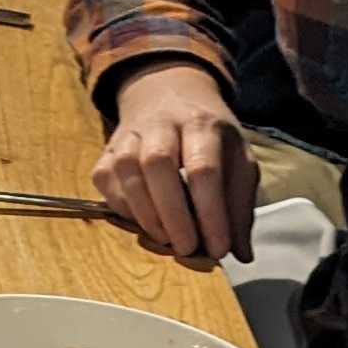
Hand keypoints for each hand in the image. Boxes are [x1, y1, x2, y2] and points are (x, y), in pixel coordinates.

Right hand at [95, 62, 256, 265]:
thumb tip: (241, 253)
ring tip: (167, 239)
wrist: (167, 93)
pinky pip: (105, 179)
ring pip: (127, 171)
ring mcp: (130, 134)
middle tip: (187, 247)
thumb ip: (240, 206)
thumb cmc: (209, 136)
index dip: (211, 213)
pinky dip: (123, 207)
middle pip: (158, 163)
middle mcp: (162, 123)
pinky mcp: (108, 149)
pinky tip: (144, 220)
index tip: (219, 248)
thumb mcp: (238, 159)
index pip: (204, 168)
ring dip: (146, 214)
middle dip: (173, 214)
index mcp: (202, 123)